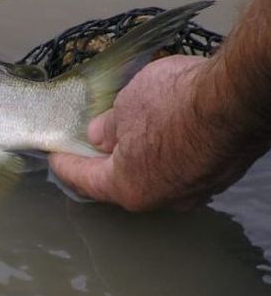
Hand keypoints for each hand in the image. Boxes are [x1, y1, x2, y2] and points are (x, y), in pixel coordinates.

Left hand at [49, 55, 252, 210]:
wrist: (241, 97)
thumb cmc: (177, 101)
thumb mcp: (127, 104)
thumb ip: (108, 126)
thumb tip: (99, 137)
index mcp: (128, 187)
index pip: (85, 180)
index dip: (65, 165)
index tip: (55, 156)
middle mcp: (161, 198)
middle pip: (121, 182)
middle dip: (103, 163)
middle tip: (87, 146)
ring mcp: (195, 191)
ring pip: (155, 176)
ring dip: (139, 157)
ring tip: (127, 134)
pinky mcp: (219, 176)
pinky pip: (182, 167)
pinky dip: (167, 154)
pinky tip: (165, 132)